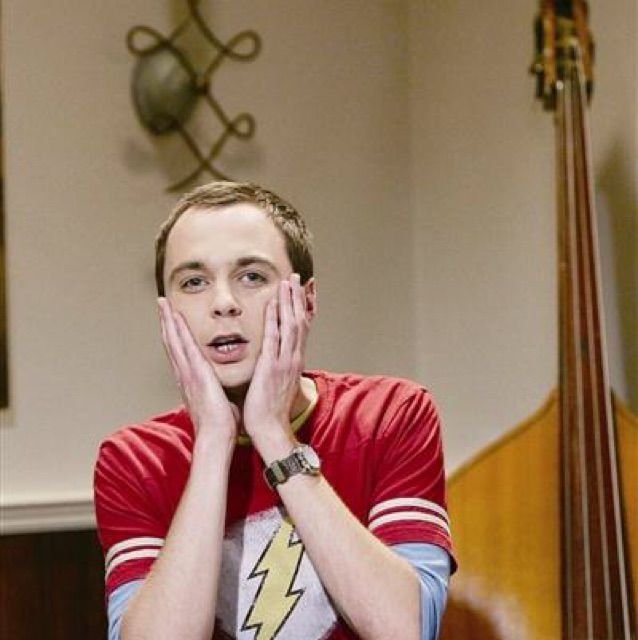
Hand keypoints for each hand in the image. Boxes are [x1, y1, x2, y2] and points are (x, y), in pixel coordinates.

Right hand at [158, 297, 238, 444]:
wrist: (215, 437)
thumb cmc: (220, 425)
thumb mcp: (219, 402)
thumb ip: (218, 392)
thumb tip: (225, 391)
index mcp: (190, 382)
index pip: (180, 353)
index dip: (174, 335)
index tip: (171, 320)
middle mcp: (184, 375)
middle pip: (172, 343)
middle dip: (166, 322)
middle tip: (162, 303)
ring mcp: (187, 373)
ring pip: (174, 341)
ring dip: (168, 320)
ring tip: (163, 303)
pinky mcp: (195, 373)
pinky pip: (184, 347)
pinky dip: (178, 330)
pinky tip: (174, 316)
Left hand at [243, 274, 309, 452]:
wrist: (271, 429)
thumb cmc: (270, 410)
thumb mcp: (278, 384)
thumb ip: (278, 369)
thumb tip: (274, 360)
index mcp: (293, 361)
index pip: (300, 329)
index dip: (301, 308)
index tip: (301, 291)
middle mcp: (293, 358)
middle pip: (300, 321)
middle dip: (298, 298)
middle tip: (296, 277)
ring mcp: (284, 361)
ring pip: (291, 325)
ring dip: (290, 301)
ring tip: (288, 281)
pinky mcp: (272, 366)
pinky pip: (275, 337)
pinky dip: (276, 318)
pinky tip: (274, 303)